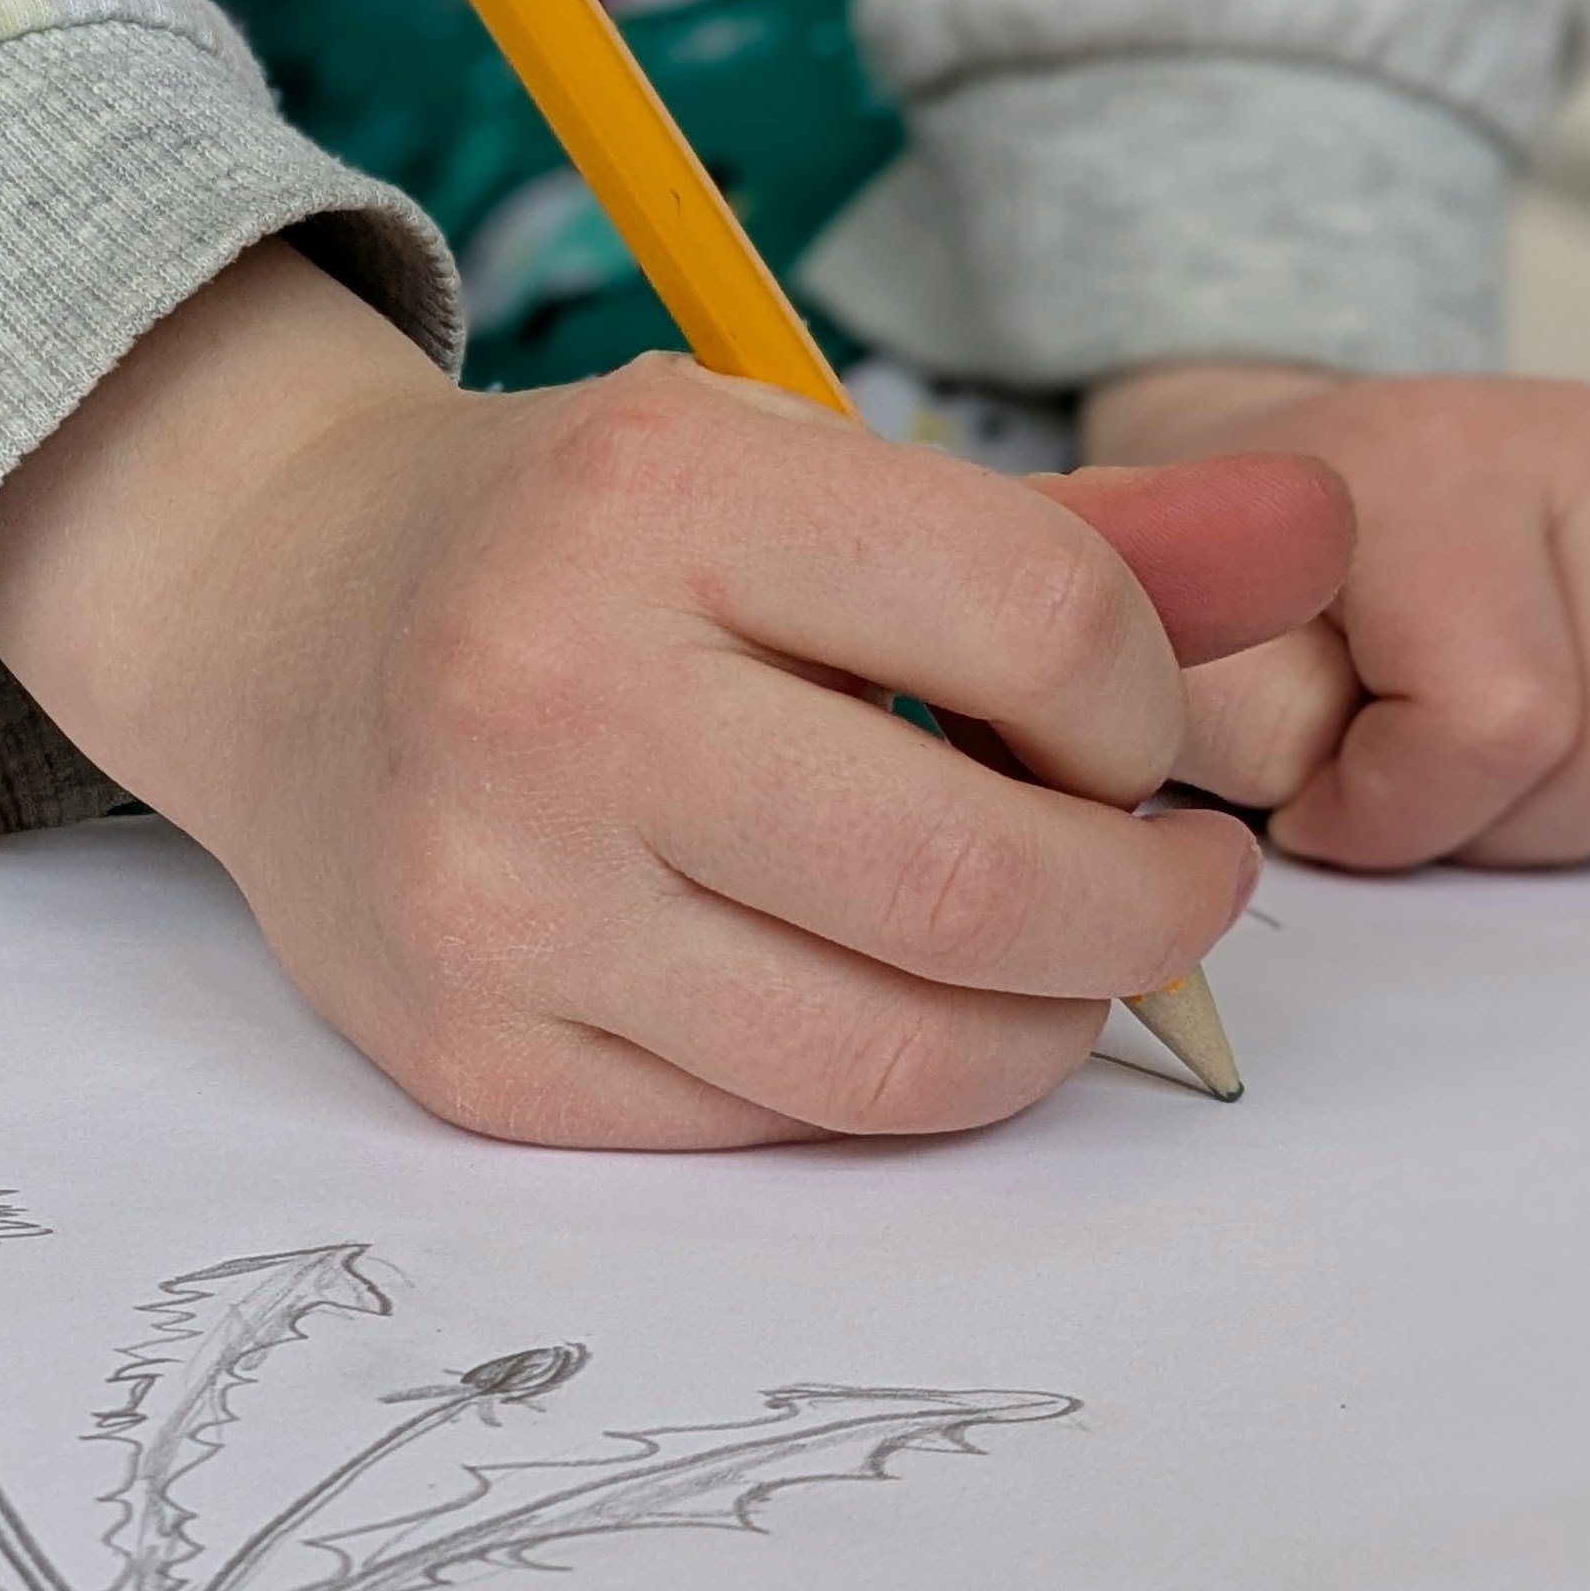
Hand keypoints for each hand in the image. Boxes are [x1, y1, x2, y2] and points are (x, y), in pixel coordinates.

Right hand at [0, 248, 1348, 1148]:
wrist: (267, 621)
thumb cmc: (574, 540)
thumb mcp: (796, 463)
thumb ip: (1076, 527)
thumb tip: (1322, 536)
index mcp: (660, 493)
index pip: (1046, 630)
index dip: (1149, 704)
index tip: (1123, 725)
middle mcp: (556, 694)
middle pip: (982, 879)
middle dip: (1148, 908)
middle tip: (1170, 884)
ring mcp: (500, 899)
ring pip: (896, 1054)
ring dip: (1044, 1026)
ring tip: (1056, 958)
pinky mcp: (476, 1060)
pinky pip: (772, 1127)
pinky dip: (877, 1081)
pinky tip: (871, 991)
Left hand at [1078, 361, 1589, 868]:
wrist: (1281, 470)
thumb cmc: (1230, 569)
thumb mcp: (1166, 646)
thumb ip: (1232, 718)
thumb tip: (1330, 778)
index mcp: (1437, 457)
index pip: (1499, 723)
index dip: (1396, 814)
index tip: (1312, 797)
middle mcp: (1586, 444)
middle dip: (1492, 828)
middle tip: (1393, 784)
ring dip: (1569, 816)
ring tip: (1463, 757)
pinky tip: (1553, 735)